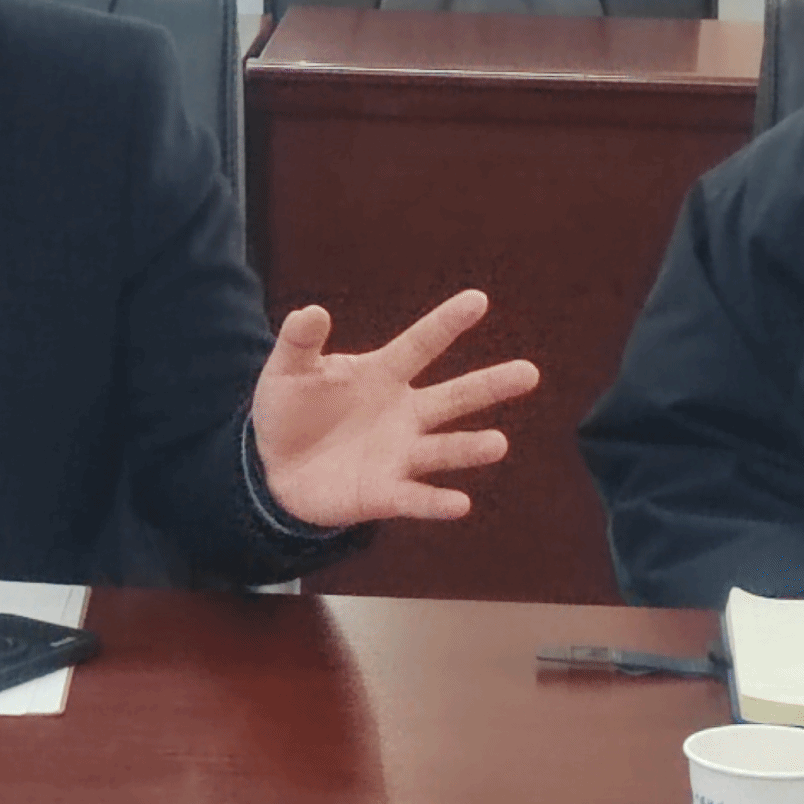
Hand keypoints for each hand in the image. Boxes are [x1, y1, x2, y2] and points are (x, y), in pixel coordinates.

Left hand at [251, 289, 539, 528]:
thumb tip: (310, 311)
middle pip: (454, 398)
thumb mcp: (286, 372)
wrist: (274, 467)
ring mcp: (399, 454)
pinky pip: (416, 498)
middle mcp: (403, 413)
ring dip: (470, 448)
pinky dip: (436, 502)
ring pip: (444, 449)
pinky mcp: (386, 493)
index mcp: (383, 375)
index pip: (420, 345)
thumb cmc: (289, 411)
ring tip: (497, 443)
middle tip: (529, 373)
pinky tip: (460, 503)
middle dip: (490, 386)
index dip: (445, 323)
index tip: (477, 299)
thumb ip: (299, 343)